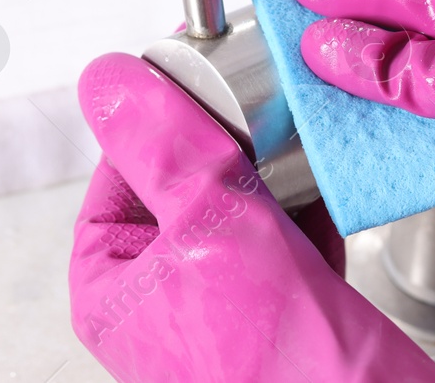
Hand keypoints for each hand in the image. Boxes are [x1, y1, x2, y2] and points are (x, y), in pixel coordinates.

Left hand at [70, 53, 434, 382]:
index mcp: (115, 289)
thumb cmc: (281, 372)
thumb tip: (108, 83)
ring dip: (271, 173)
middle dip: (226, 146)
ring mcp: (223, 310)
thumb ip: (163, 149)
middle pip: (181, 186)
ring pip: (238, 210)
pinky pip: (285, 242)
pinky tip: (326, 185)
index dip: (160, 120)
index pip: (118, 171)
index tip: (196, 81)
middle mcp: (162, 301)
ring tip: (294, 141)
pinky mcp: (282, 316)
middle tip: (255, 107)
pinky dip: (307, 211)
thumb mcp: (213, 228)